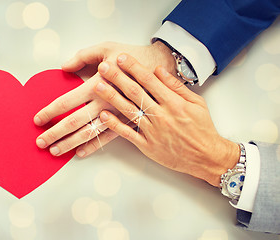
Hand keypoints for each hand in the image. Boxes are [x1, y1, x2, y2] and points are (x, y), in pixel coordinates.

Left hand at [34, 41, 175, 156]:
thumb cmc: (133, 56)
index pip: (67, 102)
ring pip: (89, 133)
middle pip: (74, 122)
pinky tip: (80, 153)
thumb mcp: (107, 48)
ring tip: (55, 151)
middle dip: (55, 133)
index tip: (38, 120)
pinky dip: (93, 146)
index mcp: (97, 84)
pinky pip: (108, 138)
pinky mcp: (127, 122)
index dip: (50, 112)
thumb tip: (64, 67)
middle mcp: (105, 103)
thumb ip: (83, 56)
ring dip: (70, 143)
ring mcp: (116, 115)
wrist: (161, 68)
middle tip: (40, 142)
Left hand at [94, 53, 239, 186]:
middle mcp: (161, 115)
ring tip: (98, 86)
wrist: (206, 157)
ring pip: (128, 111)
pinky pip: (128, 134)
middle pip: (135, 93)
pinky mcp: (148, 146)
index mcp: (174, 103)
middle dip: (118, 77)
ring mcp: (153, 131)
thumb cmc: (202, 129)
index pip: (149, 80)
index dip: (134, 67)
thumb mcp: (196, 103)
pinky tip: (103, 116)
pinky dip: (115, 125)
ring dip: (112, 97)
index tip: (122, 58)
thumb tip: (158, 70)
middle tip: (104, 66)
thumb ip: (176, 86)